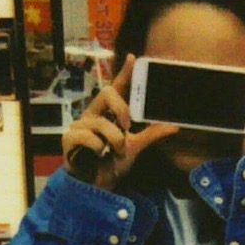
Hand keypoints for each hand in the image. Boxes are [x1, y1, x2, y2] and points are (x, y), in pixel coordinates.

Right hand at [63, 54, 178, 188]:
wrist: (97, 186)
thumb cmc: (111, 163)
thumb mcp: (135, 147)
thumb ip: (152, 134)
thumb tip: (175, 126)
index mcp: (108, 112)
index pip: (116, 87)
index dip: (124, 72)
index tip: (133, 57)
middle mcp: (93, 114)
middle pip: (106, 92)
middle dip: (121, 109)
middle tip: (128, 127)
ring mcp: (79, 125)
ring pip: (100, 121)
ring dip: (113, 140)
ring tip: (113, 153)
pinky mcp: (69, 138)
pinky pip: (86, 136)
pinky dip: (97, 147)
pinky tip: (96, 154)